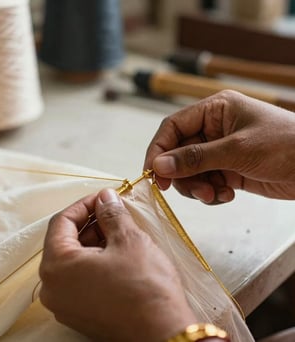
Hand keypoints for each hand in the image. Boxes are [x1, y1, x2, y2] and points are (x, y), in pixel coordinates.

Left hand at [39, 189, 196, 340]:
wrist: (164, 335)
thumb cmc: (145, 288)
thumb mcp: (129, 239)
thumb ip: (111, 213)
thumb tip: (105, 198)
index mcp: (57, 267)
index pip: (61, 222)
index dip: (84, 204)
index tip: (103, 198)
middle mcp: (53, 288)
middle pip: (65, 241)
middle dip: (90, 223)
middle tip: (113, 212)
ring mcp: (65, 305)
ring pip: (74, 260)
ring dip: (94, 241)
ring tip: (119, 231)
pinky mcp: (80, 314)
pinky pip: (80, 278)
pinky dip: (95, 261)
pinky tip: (117, 254)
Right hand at [144, 90, 294, 203]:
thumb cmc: (286, 145)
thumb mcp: (236, 149)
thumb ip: (195, 158)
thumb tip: (158, 165)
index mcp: (214, 110)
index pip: (173, 127)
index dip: (159, 150)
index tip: (153, 174)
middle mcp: (213, 129)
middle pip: (178, 152)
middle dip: (183, 175)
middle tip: (193, 191)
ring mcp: (219, 150)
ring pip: (189, 171)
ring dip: (197, 186)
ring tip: (215, 194)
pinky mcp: (227, 169)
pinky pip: (205, 182)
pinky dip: (211, 192)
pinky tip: (226, 194)